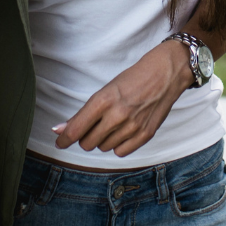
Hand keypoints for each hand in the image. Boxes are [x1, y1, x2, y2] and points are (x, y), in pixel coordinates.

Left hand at [53, 41, 190, 156]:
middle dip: (85, 138)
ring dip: (102, 140)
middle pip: (87, 143)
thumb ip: (83, 114)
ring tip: (112, 124)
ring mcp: (133, 126)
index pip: (76, 129)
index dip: (64, 139)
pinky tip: (122, 132)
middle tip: (92, 126)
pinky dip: (117, 144)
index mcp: (104, 100)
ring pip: (103, 148)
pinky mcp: (146, 134)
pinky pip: (120, 152)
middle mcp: (117, 115)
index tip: (60, 142)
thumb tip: (60, 130)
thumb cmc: (132, 80)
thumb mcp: (105, 91)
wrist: (165, 74)